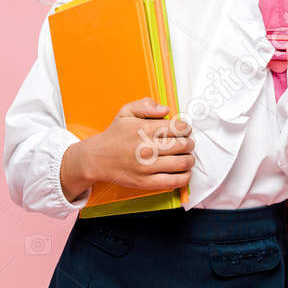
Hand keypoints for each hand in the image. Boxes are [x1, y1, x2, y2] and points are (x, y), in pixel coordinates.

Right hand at [61, 98, 194, 201]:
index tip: (184, 130)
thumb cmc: (114, 135)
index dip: (186, 128)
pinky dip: (185, 176)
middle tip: (187, 143)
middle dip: (190, 143)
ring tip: (187, 156)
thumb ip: (146, 105)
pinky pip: (174, 181)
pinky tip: (184, 172)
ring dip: (190, 159)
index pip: (179, 128)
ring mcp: (147, 167)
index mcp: (144, 129)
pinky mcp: (146, 182)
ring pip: (183, 163)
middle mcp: (147, 149)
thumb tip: (166, 109)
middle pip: (184, 145)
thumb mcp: (126, 112)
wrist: (97, 159)